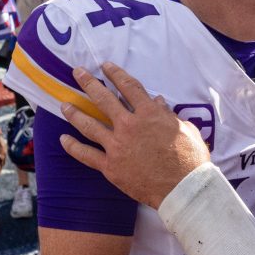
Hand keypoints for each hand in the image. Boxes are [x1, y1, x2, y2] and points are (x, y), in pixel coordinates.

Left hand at [59, 62, 209, 208]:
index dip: (116, 74)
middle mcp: (129, 125)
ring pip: (89, 125)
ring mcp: (117, 146)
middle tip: (78, 72)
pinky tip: (63, 139)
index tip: (105, 66)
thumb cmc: (190, 158)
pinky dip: (73, 147)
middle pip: (103, 99)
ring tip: (64, 105)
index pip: (129, 87)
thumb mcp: (186, 130)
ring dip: (74, 113)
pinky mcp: (110, 166)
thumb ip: (168, 115)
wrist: (184, 188)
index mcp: (149, 114)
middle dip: (89, 83)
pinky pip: (86, 155)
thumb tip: (158, 103)